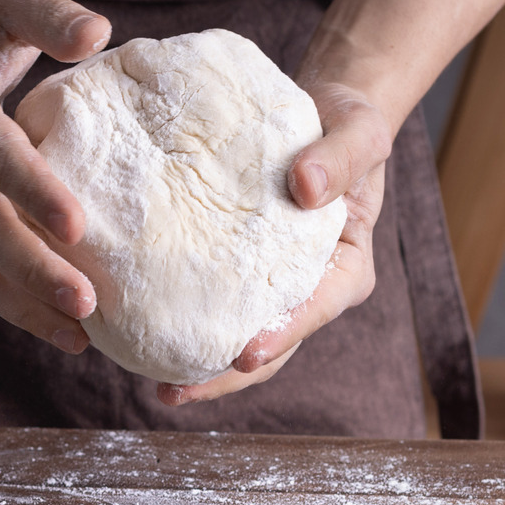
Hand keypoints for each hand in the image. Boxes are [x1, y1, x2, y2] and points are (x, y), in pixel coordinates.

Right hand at [0, 0, 111, 352]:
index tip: (78, 225)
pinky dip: (17, 310)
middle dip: (33, 269)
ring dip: (25, 305)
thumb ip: (50, 15)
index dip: (31, 189)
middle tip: (88, 302)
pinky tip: (69, 335)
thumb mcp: (10, 0)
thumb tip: (97, 33)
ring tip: (83, 334)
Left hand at [157, 80, 391, 404]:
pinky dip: (187, 319)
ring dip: (202, 365)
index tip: (246, 353)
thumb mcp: (361, 131)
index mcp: (347, 266)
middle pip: (273, 345)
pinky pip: (217, 299)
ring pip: (241, 336)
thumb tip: (305, 187)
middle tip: (175, 392)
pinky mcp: (244, 270)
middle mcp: (313, 286)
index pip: (318, 308)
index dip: (283, 335)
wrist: (326, 112)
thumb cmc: (349, 123)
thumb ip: (342, 156)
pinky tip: (143, 332)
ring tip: (155, 388)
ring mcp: (276, 284)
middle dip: (226, 375)